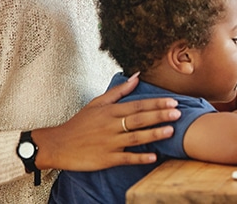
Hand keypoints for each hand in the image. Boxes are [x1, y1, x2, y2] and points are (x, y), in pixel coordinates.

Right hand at [33, 73, 180, 170]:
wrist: (58, 145)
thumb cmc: (79, 124)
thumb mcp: (96, 104)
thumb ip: (118, 91)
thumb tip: (137, 76)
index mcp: (110, 111)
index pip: (137, 105)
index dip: (156, 103)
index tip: (173, 101)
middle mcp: (111, 125)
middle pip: (139, 119)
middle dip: (160, 115)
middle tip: (178, 113)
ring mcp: (109, 143)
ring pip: (135, 137)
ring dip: (154, 134)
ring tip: (171, 131)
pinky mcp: (106, 159)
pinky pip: (126, 158)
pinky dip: (140, 157)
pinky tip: (154, 156)